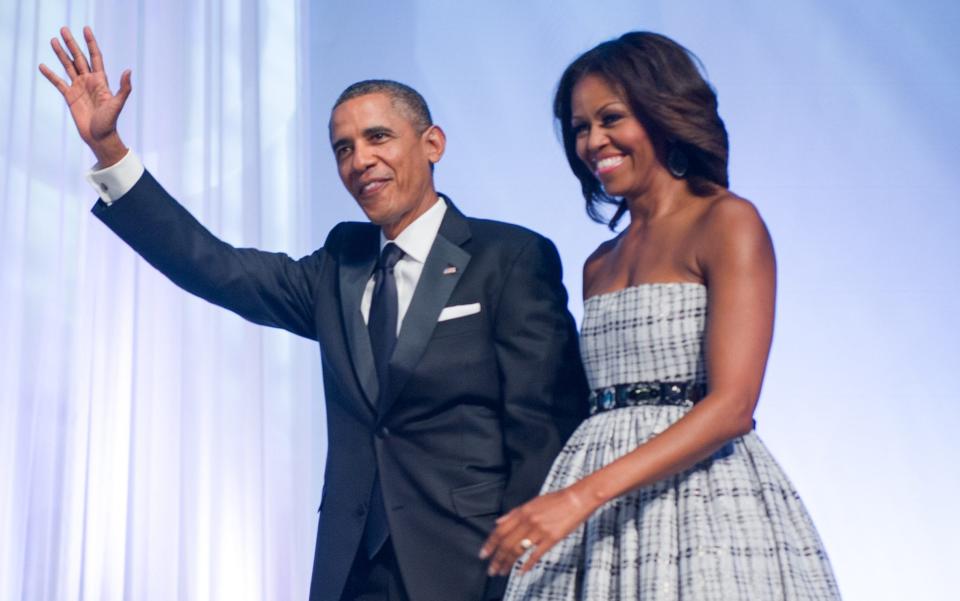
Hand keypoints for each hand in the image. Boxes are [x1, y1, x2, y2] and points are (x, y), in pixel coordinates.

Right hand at [39, 26, 130, 166]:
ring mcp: (79, 88)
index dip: (91, 43)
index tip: (86, 29)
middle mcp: (89, 81)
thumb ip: (124, 88)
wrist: (100, 137)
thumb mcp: (118, 104)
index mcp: (100, 80)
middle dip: (72, 43)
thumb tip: (128, 71)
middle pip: (79, 58)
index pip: (95, 57)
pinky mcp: (70, 97)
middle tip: (63, 28)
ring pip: (68, 66)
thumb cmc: (110, 122)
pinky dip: (50, 74)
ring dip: (61, 54)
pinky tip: (43, 66)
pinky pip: (58, 82)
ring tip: (53, 40)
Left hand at [479, 486, 594, 576]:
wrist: (577, 499)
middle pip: (507, 543)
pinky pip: (536, 554)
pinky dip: (527, 564)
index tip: (483, 554)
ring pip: (518, 550)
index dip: (490, 544)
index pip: (500, 530)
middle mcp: (528, 521)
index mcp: (522, 512)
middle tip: (491, 569)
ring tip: (502, 571)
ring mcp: (540, 530)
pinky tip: (520, 572)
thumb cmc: (556, 500)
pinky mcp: (552, 538)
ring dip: (508, 563)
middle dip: (497, 558)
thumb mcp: (532, 502)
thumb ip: (514, 513)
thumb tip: (498, 522)